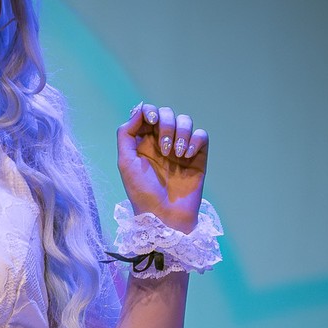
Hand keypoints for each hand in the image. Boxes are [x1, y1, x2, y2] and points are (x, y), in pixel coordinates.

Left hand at [116, 103, 208, 232]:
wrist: (164, 216)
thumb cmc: (142, 192)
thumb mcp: (125, 163)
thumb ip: (126, 134)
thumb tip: (139, 111)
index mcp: (142, 142)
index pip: (147, 114)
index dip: (150, 111)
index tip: (151, 121)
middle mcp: (161, 142)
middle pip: (167, 114)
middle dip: (166, 123)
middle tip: (164, 146)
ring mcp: (180, 148)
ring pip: (185, 121)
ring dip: (181, 132)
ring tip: (176, 154)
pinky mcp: (198, 156)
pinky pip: (201, 135)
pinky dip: (195, 140)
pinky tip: (187, 156)